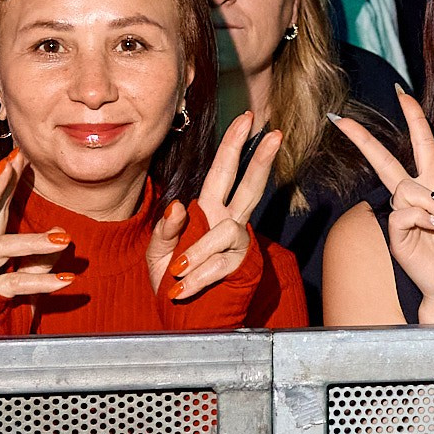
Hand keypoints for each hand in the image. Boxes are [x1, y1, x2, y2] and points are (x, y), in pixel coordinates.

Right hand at [0, 153, 73, 322]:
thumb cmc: (5, 298)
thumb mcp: (27, 269)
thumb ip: (38, 252)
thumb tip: (60, 233)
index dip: (4, 177)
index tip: (18, 153)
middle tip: (12, 162)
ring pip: (0, 247)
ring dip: (34, 240)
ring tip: (65, 238)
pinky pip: (17, 283)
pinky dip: (44, 281)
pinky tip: (68, 280)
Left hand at [145, 112, 283, 302]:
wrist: (181, 315)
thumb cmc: (173, 278)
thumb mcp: (158, 251)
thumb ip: (165, 228)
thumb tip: (179, 205)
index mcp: (208, 210)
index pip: (222, 172)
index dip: (234, 145)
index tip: (246, 119)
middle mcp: (226, 221)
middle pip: (248, 186)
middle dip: (260, 159)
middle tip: (274, 135)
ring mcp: (235, 244)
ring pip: (224, 231)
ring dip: (197, 251)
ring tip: (178, 271)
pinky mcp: (238, 267)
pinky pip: (216, 265)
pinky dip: (197, 277)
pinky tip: (182, 288)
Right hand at [332, 95, 433, 324]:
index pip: (421, 146)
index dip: (413, 119)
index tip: (403, 95)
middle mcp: (414, 196)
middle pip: (385, 161)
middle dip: (364, 139)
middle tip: (341, 119)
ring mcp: (403, 215)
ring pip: (406, 189)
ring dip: (433, 205)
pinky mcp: (397, 234)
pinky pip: (404, 211)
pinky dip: (425, 218)